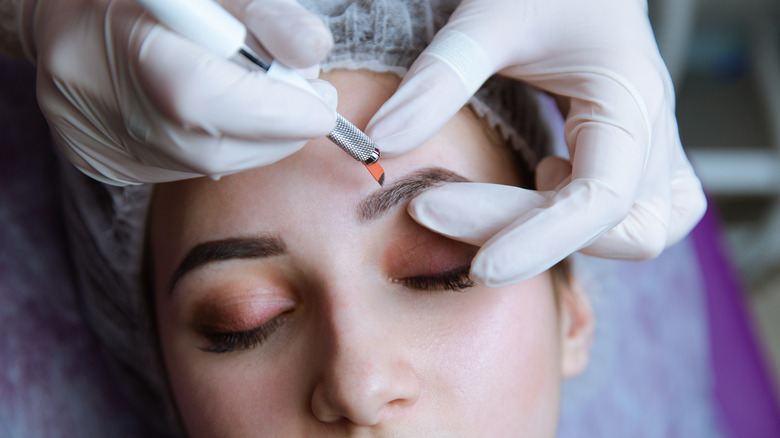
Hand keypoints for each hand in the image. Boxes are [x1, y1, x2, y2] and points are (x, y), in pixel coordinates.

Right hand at [20, 0, 335, 184]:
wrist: (71, 14)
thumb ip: (266, 15)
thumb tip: (314, 54)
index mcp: (110, 34)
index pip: (200, 95)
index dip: (273, 111)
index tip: (323, 111)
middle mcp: (90, 98)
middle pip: (209, 143)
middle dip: (277, 131)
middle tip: (310, 106)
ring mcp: (91, 139)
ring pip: (203, 165)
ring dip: (255, 142)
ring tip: (266, 103)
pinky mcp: (100, 162)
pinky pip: (184, 170)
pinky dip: (222, 147)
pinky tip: (222, 117)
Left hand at [367, 0, 706, 285]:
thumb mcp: (488, 19)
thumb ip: (438, 81)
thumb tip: (384, 144)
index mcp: (630, 100)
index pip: (599, 201)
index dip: (539, 242)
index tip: (475, 267)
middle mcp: (653, 134)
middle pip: (615, 229)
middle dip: (528, 238)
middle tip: (435, 210)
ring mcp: (656, 150)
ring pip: (634, 233)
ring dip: (562, 237)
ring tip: (494, 200)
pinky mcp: (640, 157)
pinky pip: (638, 216)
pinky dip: (589, 224)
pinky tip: (543, 190)